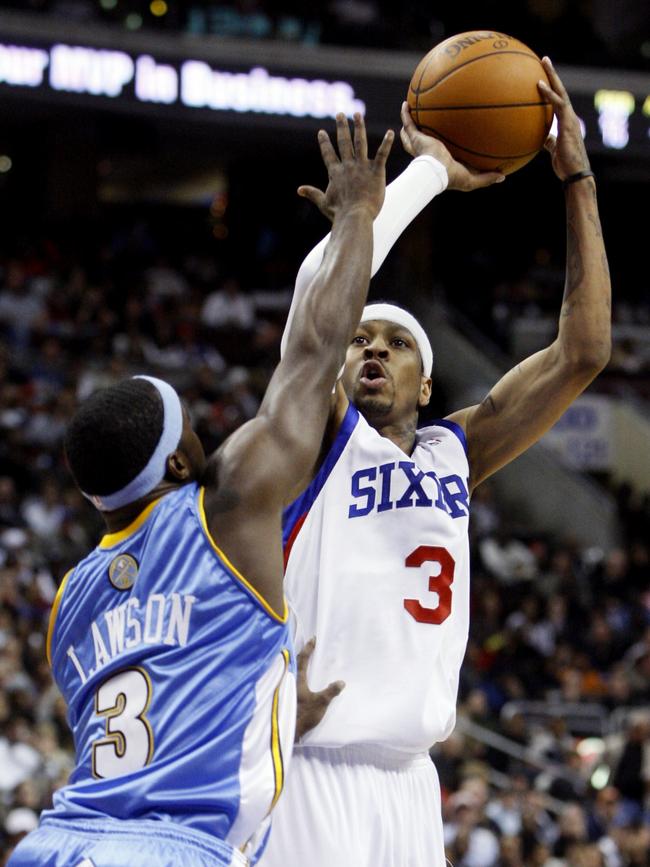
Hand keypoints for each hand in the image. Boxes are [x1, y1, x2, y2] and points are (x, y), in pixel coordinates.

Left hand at [295, 637, 344, 740]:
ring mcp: (286, 687)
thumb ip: (331, 692)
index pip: (303, 659)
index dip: (308, 648)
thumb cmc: (303, 714)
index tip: (313, 639)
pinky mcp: (286, 694)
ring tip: (305, 658)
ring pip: (292, 669)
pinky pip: (291, 677)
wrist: (288, 730)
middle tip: (309, 646)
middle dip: (302, 652)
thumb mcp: (320, 703)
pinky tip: (300, 677)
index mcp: (298, 679)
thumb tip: (341, 681)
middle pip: (295, 661)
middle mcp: (290, 680)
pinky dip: (296, 672)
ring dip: (298, 662)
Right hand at [298, 113, 393, 221]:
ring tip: (358, 115)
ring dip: (359, 127)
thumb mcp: (323, 202)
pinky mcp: (376, 172)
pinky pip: (382, 154)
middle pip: (344, 142)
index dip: (324, 143)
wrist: (355, 217)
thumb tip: (299, 190)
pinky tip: (390, 132)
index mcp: (335, 173)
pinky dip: (386, 143)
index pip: (328, 154)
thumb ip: (312, 193)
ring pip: (360, 142)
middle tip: (340, 114)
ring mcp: (362, 167)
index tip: (321, 132)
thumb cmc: (339, 213)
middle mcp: (348, 166)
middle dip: (342, 127)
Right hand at [400, 101, 504, 190]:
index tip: (445, 142)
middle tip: (422, 125)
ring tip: (411, 112)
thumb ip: (486, 178)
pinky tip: (406, 103)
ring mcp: (419, 144)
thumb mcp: (472, 180)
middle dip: (418, 136)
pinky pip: (409, 122)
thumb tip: (503, 177)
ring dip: (409, 125)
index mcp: (438, 161)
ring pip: (411, 133)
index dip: (439, 149)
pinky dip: (406, 113)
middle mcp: (426, 152)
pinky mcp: (416, 138)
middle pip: (419, 143)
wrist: (436, 172)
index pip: (437, 154)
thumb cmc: (451, 177)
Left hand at [537, 57, 590, 179]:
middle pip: (560, 90)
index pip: (558, 100)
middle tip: (544, 59)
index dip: (551, 87)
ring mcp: (570, 118)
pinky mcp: (567, 123)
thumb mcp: (554, 151)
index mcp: (566, 121)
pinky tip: (538, 85)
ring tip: (543, 61)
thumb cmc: (565, 165)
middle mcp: (570, 116)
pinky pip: (557, 104)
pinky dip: (548, 93)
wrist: (575, 173)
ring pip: (561, 92)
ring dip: (552, 75)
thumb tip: (543, 138)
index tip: (543, 75)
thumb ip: (550, 142)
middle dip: (552, 74)